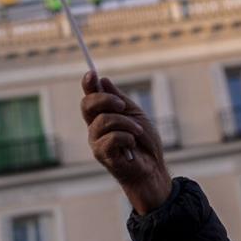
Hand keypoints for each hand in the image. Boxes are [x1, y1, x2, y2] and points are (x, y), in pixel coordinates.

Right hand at [81, 71, 171, 213]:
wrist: (153, 168)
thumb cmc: (145, 143)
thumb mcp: (135, 115)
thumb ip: (119, 99)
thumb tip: (103, 80)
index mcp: (102, 116)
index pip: (90, 97)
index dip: (88, 84)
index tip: (92, 73)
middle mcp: (95, 127)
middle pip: (87, 105)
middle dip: (105, 100)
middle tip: (123, 105)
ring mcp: (96, 141)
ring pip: (103, 120)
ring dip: (126, 123)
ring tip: (138, 132)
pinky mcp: (101, 154)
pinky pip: (110, 137)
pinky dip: (126, 137)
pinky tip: (132, 145)